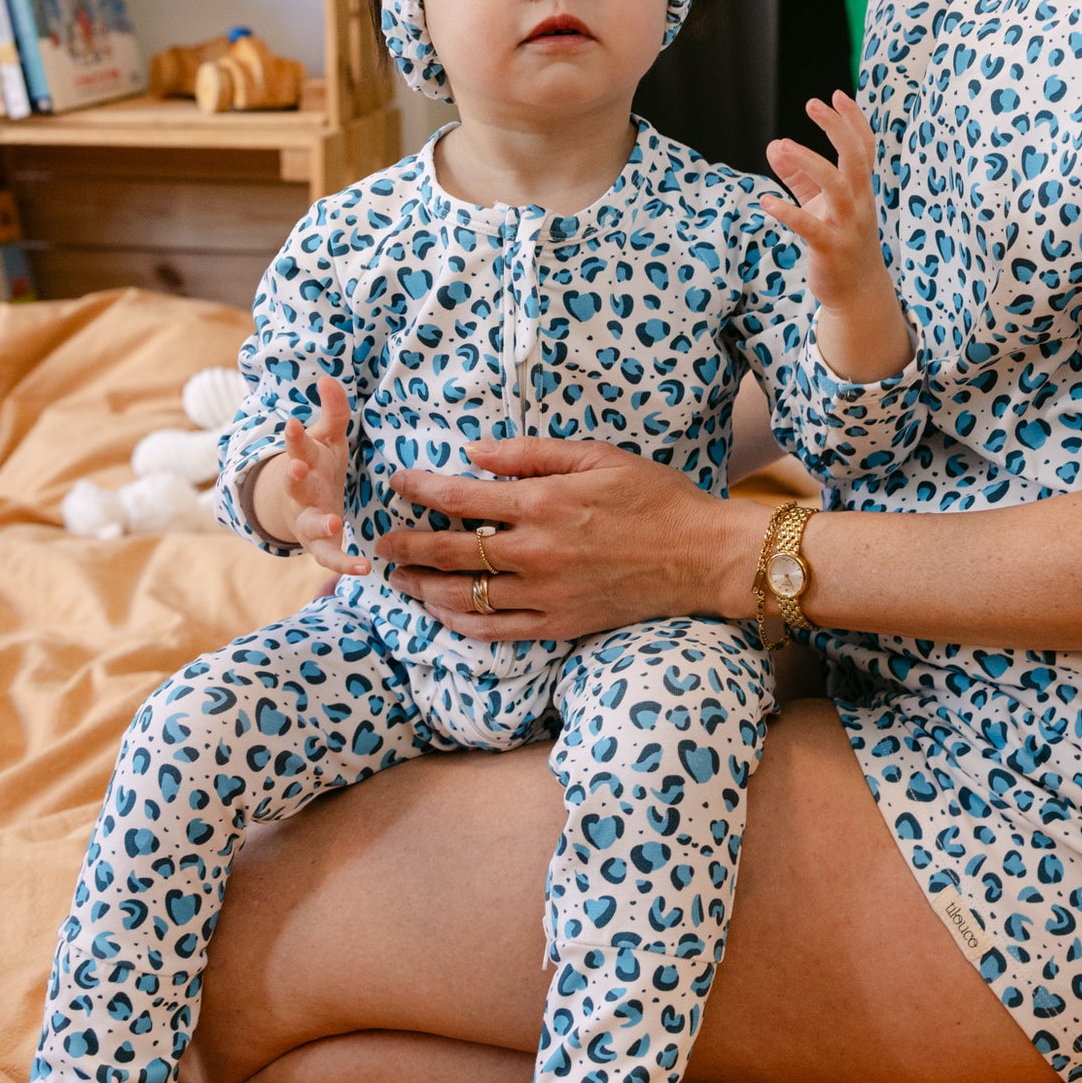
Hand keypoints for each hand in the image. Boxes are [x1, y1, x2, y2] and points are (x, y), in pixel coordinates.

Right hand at [249, 374, 374, 573]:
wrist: (302, 506)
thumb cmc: (320, 465)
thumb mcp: (328, 437)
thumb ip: (333, 410)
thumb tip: (328, 378)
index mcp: (305, 461)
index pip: (297, 446)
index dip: (294, 437)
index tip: (293, 424)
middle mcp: (301, 491)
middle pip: (294, 484)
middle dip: (293, 475)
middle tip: (294, 467)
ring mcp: (308, 519)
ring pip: (310, 523)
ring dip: (319, 522)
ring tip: (334, 521)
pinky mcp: (321, 544)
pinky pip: (330, 556)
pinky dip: (344, 564)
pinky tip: (364, 567)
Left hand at [380, 436, 764, 646]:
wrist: (701, 554)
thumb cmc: (654, 497)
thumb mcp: (597, 456)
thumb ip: (531, 452)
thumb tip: (475, 452)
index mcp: (543, 503)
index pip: (461, 498)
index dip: (421, 490)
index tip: (397, 484)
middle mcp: (536, 552)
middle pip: (449, 553)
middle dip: (406, 546)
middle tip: (380, 543)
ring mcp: (546, 594)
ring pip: (464, 597)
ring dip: (423, 588)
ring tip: (400, 580)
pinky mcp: (560, 624)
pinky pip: (497, 630)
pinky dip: (462, 622)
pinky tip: (443, 613)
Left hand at [761, 91, 911, 383]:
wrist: (857, 292)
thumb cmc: (839, 239)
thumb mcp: (820, 204)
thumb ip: (798, 175)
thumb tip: (774, 146)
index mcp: (860, 189)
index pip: (864, 147)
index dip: (854, 120)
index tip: (837, 94)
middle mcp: (859, 203)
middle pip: (856, 158)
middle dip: (838, 129)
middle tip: (813, 103)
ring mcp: (847, 226)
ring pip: (836, 186)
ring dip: (810, 162)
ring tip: (781, 145)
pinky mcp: (831, 249)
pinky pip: (810, 227)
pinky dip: (788, 212)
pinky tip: (765, 201)